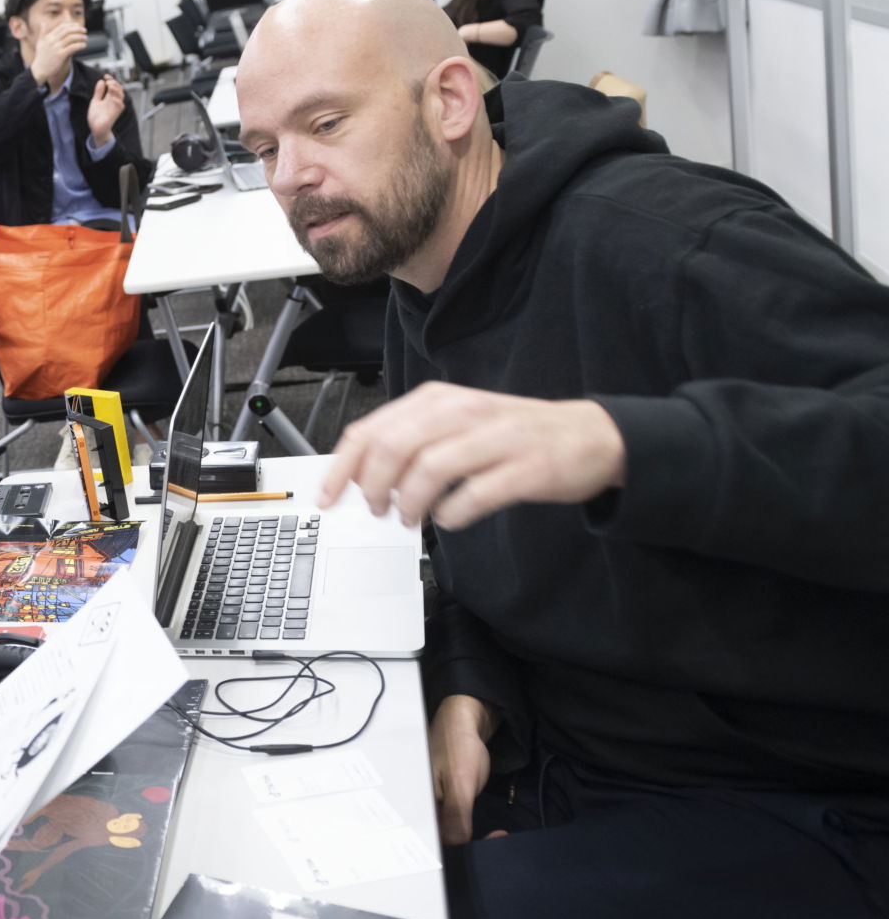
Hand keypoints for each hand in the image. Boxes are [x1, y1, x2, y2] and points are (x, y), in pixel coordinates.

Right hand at [28, 21, 87, 90]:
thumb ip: (42, 33)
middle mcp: (52, 41)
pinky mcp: (60, 55)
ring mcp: (56, 48)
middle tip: (84, 30)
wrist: (39, 70)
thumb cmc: (41, 57)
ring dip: (80, 37)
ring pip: (71, 38)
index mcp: (49, 37)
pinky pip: (72, 47)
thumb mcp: (40, 43)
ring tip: (85, 38)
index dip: (72, 25)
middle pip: (67, 31)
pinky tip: (83, 45)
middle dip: (78, 29)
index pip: (62, 27)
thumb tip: (43, 23)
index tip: (78, 26)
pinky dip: (79, 45)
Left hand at [87, 74, 124, 146]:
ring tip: (109, 84)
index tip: (105, 76)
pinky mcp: (115, 113)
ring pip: (121, 95)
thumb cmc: (96, 117)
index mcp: (109, 98)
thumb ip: (99, 92)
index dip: (111, 80)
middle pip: (119, 89)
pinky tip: (112, 95)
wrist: (95, 128)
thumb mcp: (95, 101)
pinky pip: (120, 105)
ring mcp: (115, 107)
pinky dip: (117, 99)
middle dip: (114, 82)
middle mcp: (114, 101)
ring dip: (116, 89)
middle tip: (108, 80)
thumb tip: (101, 81)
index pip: (114, 86)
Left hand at [319, 383, 626, 529]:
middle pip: (393, 449)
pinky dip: (453, 513)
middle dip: (373, 487)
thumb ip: (409, 440)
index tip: (327, 497)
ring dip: (410, 503)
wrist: (591, 436)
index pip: (371, 430)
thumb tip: (357, 472)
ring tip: (412, 518)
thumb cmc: (513, 434)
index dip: (342, 468)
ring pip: (429, 469)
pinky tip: (450, 518)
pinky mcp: (527, 468)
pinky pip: (476, 494)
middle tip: (377, 510)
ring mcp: (497, 438)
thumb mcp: (455, 423)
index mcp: (438, 400)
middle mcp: (464, 412)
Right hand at [429, 694, 499, 844]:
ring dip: (472, 841)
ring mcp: (434, 809)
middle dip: (468, 847)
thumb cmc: (457, 749)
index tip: (489, 840)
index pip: (434, 841)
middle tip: (497, 838)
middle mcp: (422, 811)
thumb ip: (456, 814)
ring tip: (496, 835)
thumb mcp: (460, 782)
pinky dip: (471, 831)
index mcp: (418, 806)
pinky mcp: (445, 806)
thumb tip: (457, 843)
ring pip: (449, 836)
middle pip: (441, 842)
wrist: (462, 725)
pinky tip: (488, 831)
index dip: (459, 849)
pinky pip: (455, 826)